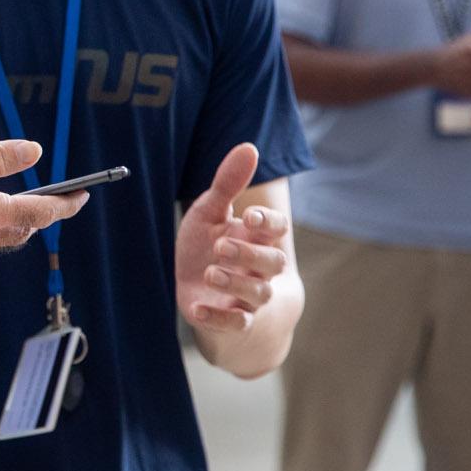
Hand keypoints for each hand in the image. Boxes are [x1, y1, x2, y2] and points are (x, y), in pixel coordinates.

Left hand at [176, 144, 288, 334]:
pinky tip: (197, 308)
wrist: (192, 284)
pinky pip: (235, 323)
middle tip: (220, 246)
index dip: (269, 223)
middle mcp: (259, 268)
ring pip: (258, 295)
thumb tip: (249, 147)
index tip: (249, 216)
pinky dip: (218, 318)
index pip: (278, 229)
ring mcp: (247, 296)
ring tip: (210, 272)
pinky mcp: (231, 319)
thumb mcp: (210, 211)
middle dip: (249, 255)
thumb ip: (227, 183)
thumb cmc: (205, 243)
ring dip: (236, 284)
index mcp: (257, 238)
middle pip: (273, 264)